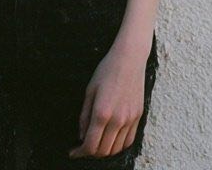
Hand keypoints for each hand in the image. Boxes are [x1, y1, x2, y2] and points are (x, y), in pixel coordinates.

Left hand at [68, 39, 149, 158]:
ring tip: (96, 143)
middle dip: (91, 152)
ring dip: (105, 151)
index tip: (73, 152)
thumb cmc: (106, 70)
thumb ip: (84, 116)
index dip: (80, 152)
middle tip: (83, 147)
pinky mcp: (138, 117)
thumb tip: (82, 136)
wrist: (129, 58)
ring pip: (116, 149)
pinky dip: (118, 145)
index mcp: (102, 113)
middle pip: (103, 151)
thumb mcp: (89, 91)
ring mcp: (130, 119)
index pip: (90, 145)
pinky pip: (128, 140)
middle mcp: (117, 120)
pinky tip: (111, 139)